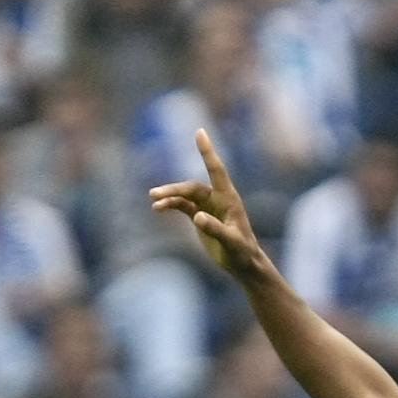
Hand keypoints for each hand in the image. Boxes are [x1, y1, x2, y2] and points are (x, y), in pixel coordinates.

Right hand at [148, 129, 276, 287]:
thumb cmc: (243, 252)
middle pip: (192, 187)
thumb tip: (197, 217)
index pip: (216, 170)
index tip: (199, 132)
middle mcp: (217, 198)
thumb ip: (216, 229)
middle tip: (155, 194)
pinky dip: (170, 205)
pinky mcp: (199, 217)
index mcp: (228, 198)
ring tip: (153, 202)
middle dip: (174, 189)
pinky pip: (181, 206)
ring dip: (169, 197)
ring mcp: (207, 206)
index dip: (207, 152)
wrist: (243, 264)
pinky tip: (157, 208)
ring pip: (184, 196)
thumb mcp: (231, 242)